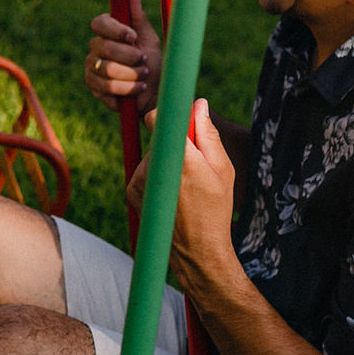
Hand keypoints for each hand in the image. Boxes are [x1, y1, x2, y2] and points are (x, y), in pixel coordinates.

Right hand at [86, 0, 160, 115]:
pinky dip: (128, 89)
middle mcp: (95, 48)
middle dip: (129, 56)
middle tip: (144, 61)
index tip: (132, 36)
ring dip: (131, 74)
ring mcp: (92, 68)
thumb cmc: (151, 63)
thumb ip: (138, 18)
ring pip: (107, 69)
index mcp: (107, 33)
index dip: (115, 29)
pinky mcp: (93, 87)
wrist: (153, 93)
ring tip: (144, 76)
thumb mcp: (149, 40)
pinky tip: (138, 89)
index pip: (99, 23)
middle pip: (104, 47)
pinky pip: (108, 87)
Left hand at [125, 100, 239, 296]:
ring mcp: (139, 179)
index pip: (158, 118)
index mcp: (180, 159)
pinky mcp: (131, 189)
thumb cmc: (215, 208)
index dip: (168, 115)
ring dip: (166, 160)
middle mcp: (153, 167)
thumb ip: (208, 134)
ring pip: (152, 154)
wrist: (197, 250)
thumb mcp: (222, 169)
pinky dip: (157, 174)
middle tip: (195, 162)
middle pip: (159, 137)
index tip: (181, 119)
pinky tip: (172, 194)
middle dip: (175, 142)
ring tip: (185, 184)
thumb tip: (198, 104)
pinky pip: (144, 169)